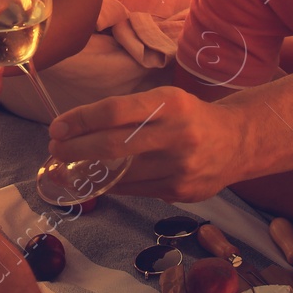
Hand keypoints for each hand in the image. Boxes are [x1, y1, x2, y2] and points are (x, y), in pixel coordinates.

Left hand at [47, 86, 247, 201]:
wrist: (238, 142)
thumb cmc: (190, 116)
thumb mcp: (165, 100)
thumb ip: (128, 113)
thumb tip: (77, 128)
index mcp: (171, 104)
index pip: (115, 110)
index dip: (81, 120)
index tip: (58, 127)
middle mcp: (177, 135)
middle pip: (113, 146)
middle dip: (76, 149)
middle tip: (55, 149)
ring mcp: (180, 168)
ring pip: (121, 174)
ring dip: (88, 172)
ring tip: (69, 166)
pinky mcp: (180, 192)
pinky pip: (134, 190)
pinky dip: (111, 184)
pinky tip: (98, 179)